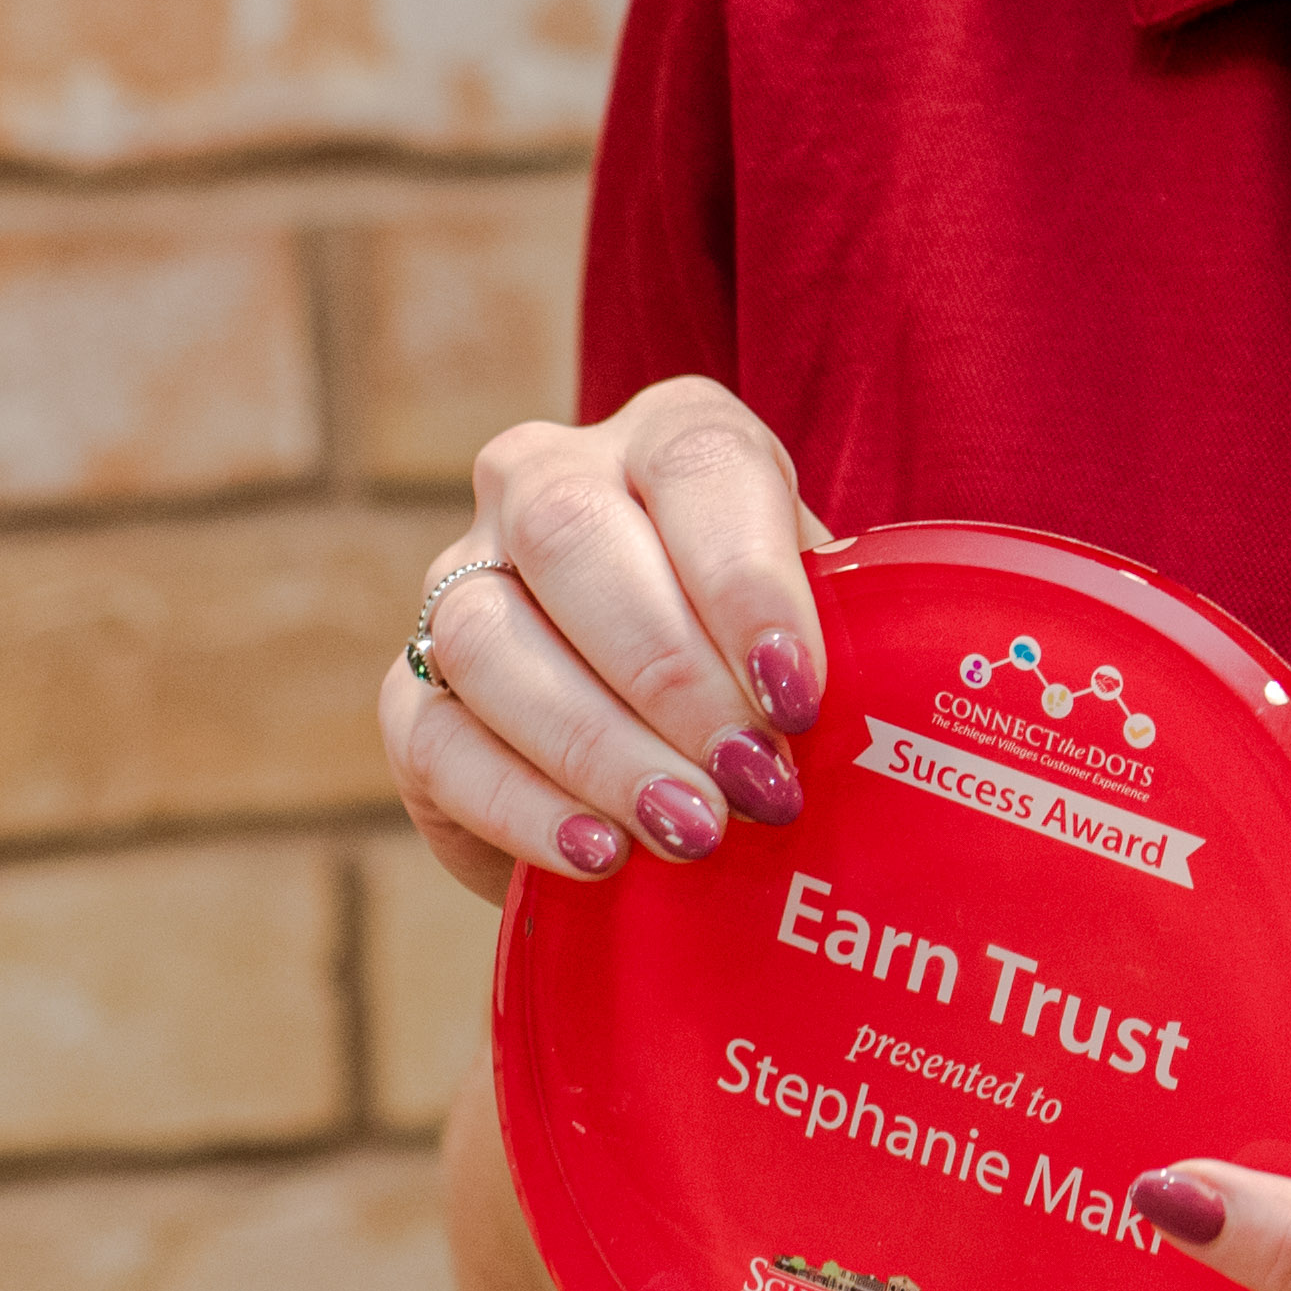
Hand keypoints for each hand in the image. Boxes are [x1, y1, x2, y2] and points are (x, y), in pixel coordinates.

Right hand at [377, 375, 831, 902]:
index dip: (748, 583)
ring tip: (692, 832)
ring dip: (598, 749)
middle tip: (751, 781)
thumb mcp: (823, 612)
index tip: (798, 695)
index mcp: (671, 434)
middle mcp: (544, 478)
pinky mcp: (407, 687)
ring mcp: (459, 577)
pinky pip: (437, 742)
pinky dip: (522, 807)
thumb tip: (884, 725)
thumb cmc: (775, 647)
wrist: (678, 708)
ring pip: (489, 640)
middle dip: (672, 677)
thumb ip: (846, 636)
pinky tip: (601, 856)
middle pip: (573, 541)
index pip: (699, 468)